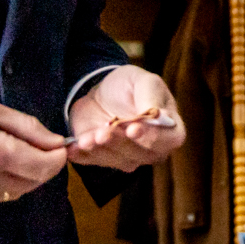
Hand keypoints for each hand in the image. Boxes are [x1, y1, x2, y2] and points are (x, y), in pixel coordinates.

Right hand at [0, 97, 67, 212]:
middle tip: (37, 148)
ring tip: (11, 155)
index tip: (59, 147)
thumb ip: (27, 128)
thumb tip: (56, 143)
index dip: (58, 157)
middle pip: (35, 183)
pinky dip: (3, 184)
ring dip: (24, 177)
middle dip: (43, 167)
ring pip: (17, 193)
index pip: (45, 166)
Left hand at [68, 65, 186, 170]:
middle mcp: (153, 147)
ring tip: (89, 137)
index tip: (133, 128)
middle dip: (121, 143)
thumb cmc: (129, 85)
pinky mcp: (104, 158)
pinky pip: (95, 162)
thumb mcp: (143, 80)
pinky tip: (74, 147)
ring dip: (102, 150)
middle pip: (143, 154)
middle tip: (105, 131)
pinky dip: (83, 155)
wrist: (100, 92)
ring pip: (120, 161)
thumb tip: (157, 115)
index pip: (171, 139)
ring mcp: (128, 156)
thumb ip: (151, 96)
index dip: (154, 137)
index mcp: (169, 126)